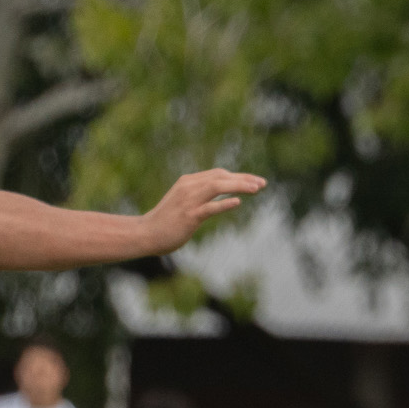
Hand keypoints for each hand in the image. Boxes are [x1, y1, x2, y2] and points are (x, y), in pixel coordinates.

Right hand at [139, 169, 266, 254]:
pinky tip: (237, 202)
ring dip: (238, 186)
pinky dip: (223, 204)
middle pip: (221, 177)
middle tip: (263, 183)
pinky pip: (208, 208)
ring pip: (216, 187)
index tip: (256, 182)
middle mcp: (189, 187)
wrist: (145, 233)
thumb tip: (225, 196)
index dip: (239, 176)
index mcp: (189, 182)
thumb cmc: (167, 221)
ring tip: (256, 189)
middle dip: (244, 179)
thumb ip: (202, 196)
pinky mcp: (188, 216)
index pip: (219, 174)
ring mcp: (188, 201)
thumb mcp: (185, 202)